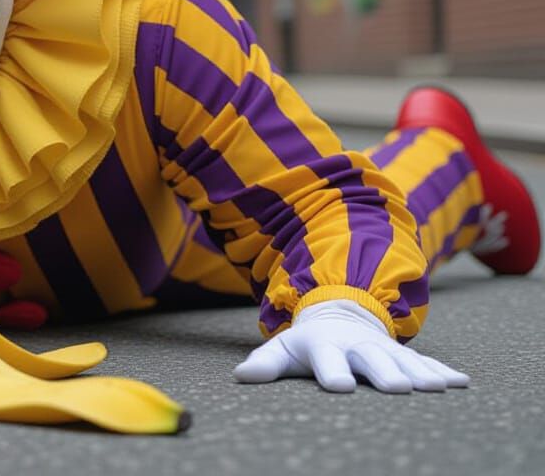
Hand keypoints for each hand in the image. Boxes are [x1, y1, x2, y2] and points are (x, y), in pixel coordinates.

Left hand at [233, 299, 469, 392]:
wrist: (339, 313)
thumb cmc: (307, 343)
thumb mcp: (283, 349)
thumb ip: (265, 363)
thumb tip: (240, 376)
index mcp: (325, 345)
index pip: (326, 359)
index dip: (331, 372)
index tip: (338, 387)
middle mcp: (356, 346)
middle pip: (371, 360)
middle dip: (384, 373)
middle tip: (397, 389)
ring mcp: (382, 348)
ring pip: (403, 361)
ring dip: (420, 374)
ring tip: (436, 388)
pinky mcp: (403, 354)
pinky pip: (426, 362)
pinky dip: (443, 372)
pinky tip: (462, 382)